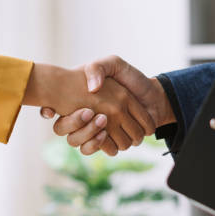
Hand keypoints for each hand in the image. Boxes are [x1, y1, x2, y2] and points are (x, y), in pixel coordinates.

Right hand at [40, 56, 174, 154]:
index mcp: (80, 101)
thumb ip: (98, 68)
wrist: (153, 95)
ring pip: (84, 145)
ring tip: (104, 122)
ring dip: (94, 136)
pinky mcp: (112, 142)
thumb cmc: (131, 78)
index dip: (68, 120)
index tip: (85, 111)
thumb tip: (91, 89)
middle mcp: (86, 119)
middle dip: (83, 128)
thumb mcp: (113, 63)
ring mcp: (99, 132)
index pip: (61, 117)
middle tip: (99, 117)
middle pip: (71, 136)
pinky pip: (100, 151)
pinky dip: (106, 146)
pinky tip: (109, 134)